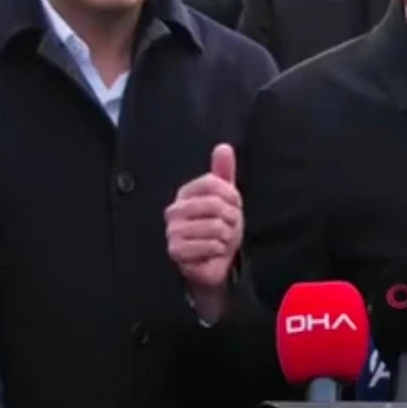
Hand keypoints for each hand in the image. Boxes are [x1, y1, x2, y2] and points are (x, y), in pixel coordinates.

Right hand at [166, 144, 242, 296]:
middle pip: (215, 204)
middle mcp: (174, 210)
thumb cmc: (220, 227)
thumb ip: (224, 172)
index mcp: (186, 193)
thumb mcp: (226, 198)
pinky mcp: (175, 250)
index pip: (213, 182)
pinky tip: (213, 252)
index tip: (234, 207)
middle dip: (231, 219)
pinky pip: (209, 245)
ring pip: (215, 226)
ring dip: (226, 237)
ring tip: (221, 240)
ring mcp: (172, 230)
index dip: (231, 196)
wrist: (215, 260)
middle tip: (228, 227)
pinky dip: (218, 250)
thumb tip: (224, 147)